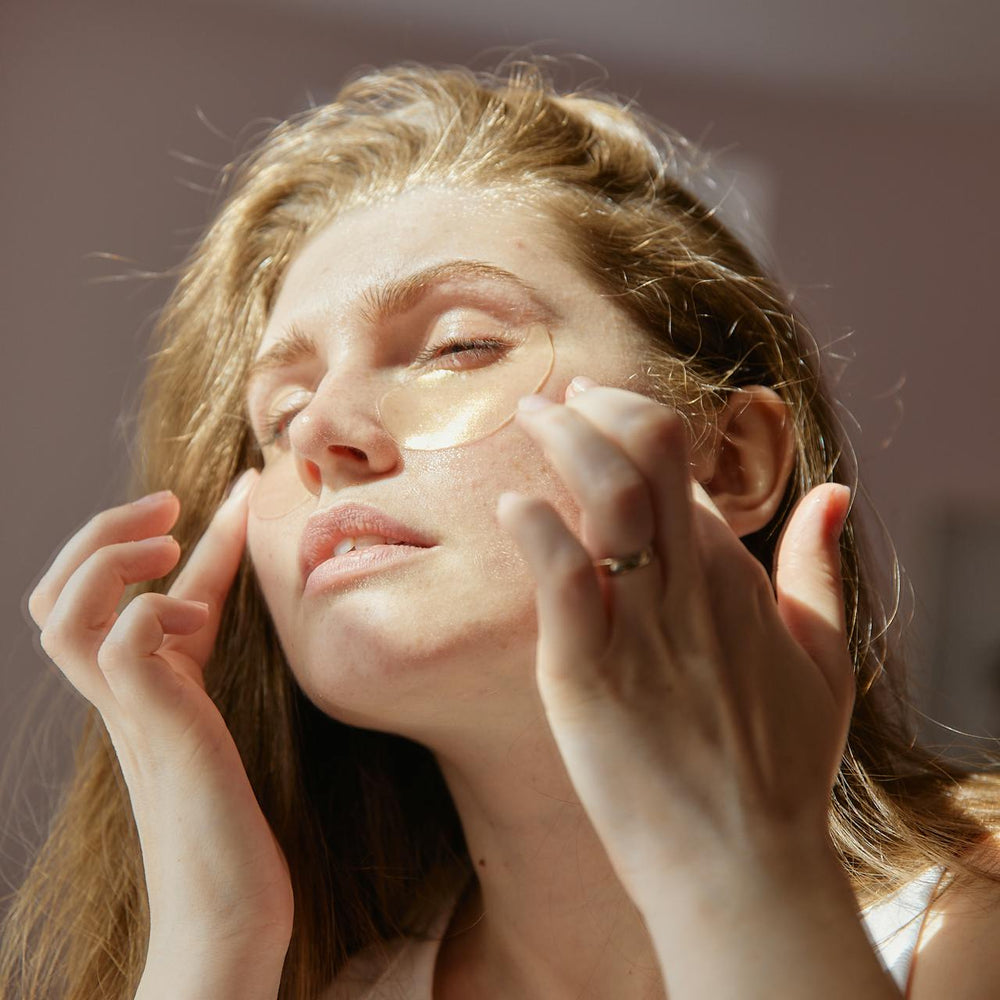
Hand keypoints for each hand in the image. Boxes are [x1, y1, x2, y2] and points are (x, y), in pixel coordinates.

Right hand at [27, 470, 293, 955]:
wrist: (229, 920)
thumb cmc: (235, 831)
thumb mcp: (227, 725)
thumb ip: (217, 676)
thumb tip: (241, 620)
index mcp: (140, 695)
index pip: (131, 597)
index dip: (177, 539)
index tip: (233, 493)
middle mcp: (120, 701)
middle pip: (56, 594)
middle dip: (102, 532)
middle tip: (168, 510)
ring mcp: (129, 717)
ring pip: (62, 612)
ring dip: (109, 558)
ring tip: (167, 549)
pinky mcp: (156, 733)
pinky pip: (120, 646)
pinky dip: (151, 611)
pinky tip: (196, 623)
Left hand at [495, 380, 853, 909]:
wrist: (744, 866)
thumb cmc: (780, 769)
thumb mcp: (823, 657)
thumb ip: (820, 567)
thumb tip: (834, 495)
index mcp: (735, 578)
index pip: (680, 469)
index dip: (635, 425)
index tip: (596, 408)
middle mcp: (692, 589)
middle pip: (649, 455)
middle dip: (599, 406)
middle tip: (557, 399)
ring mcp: (641, 630)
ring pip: (607, 497)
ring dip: (565, 441)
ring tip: (530, 420)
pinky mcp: (589, 676)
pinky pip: (564, 581)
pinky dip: (535, 530)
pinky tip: (511, 506)